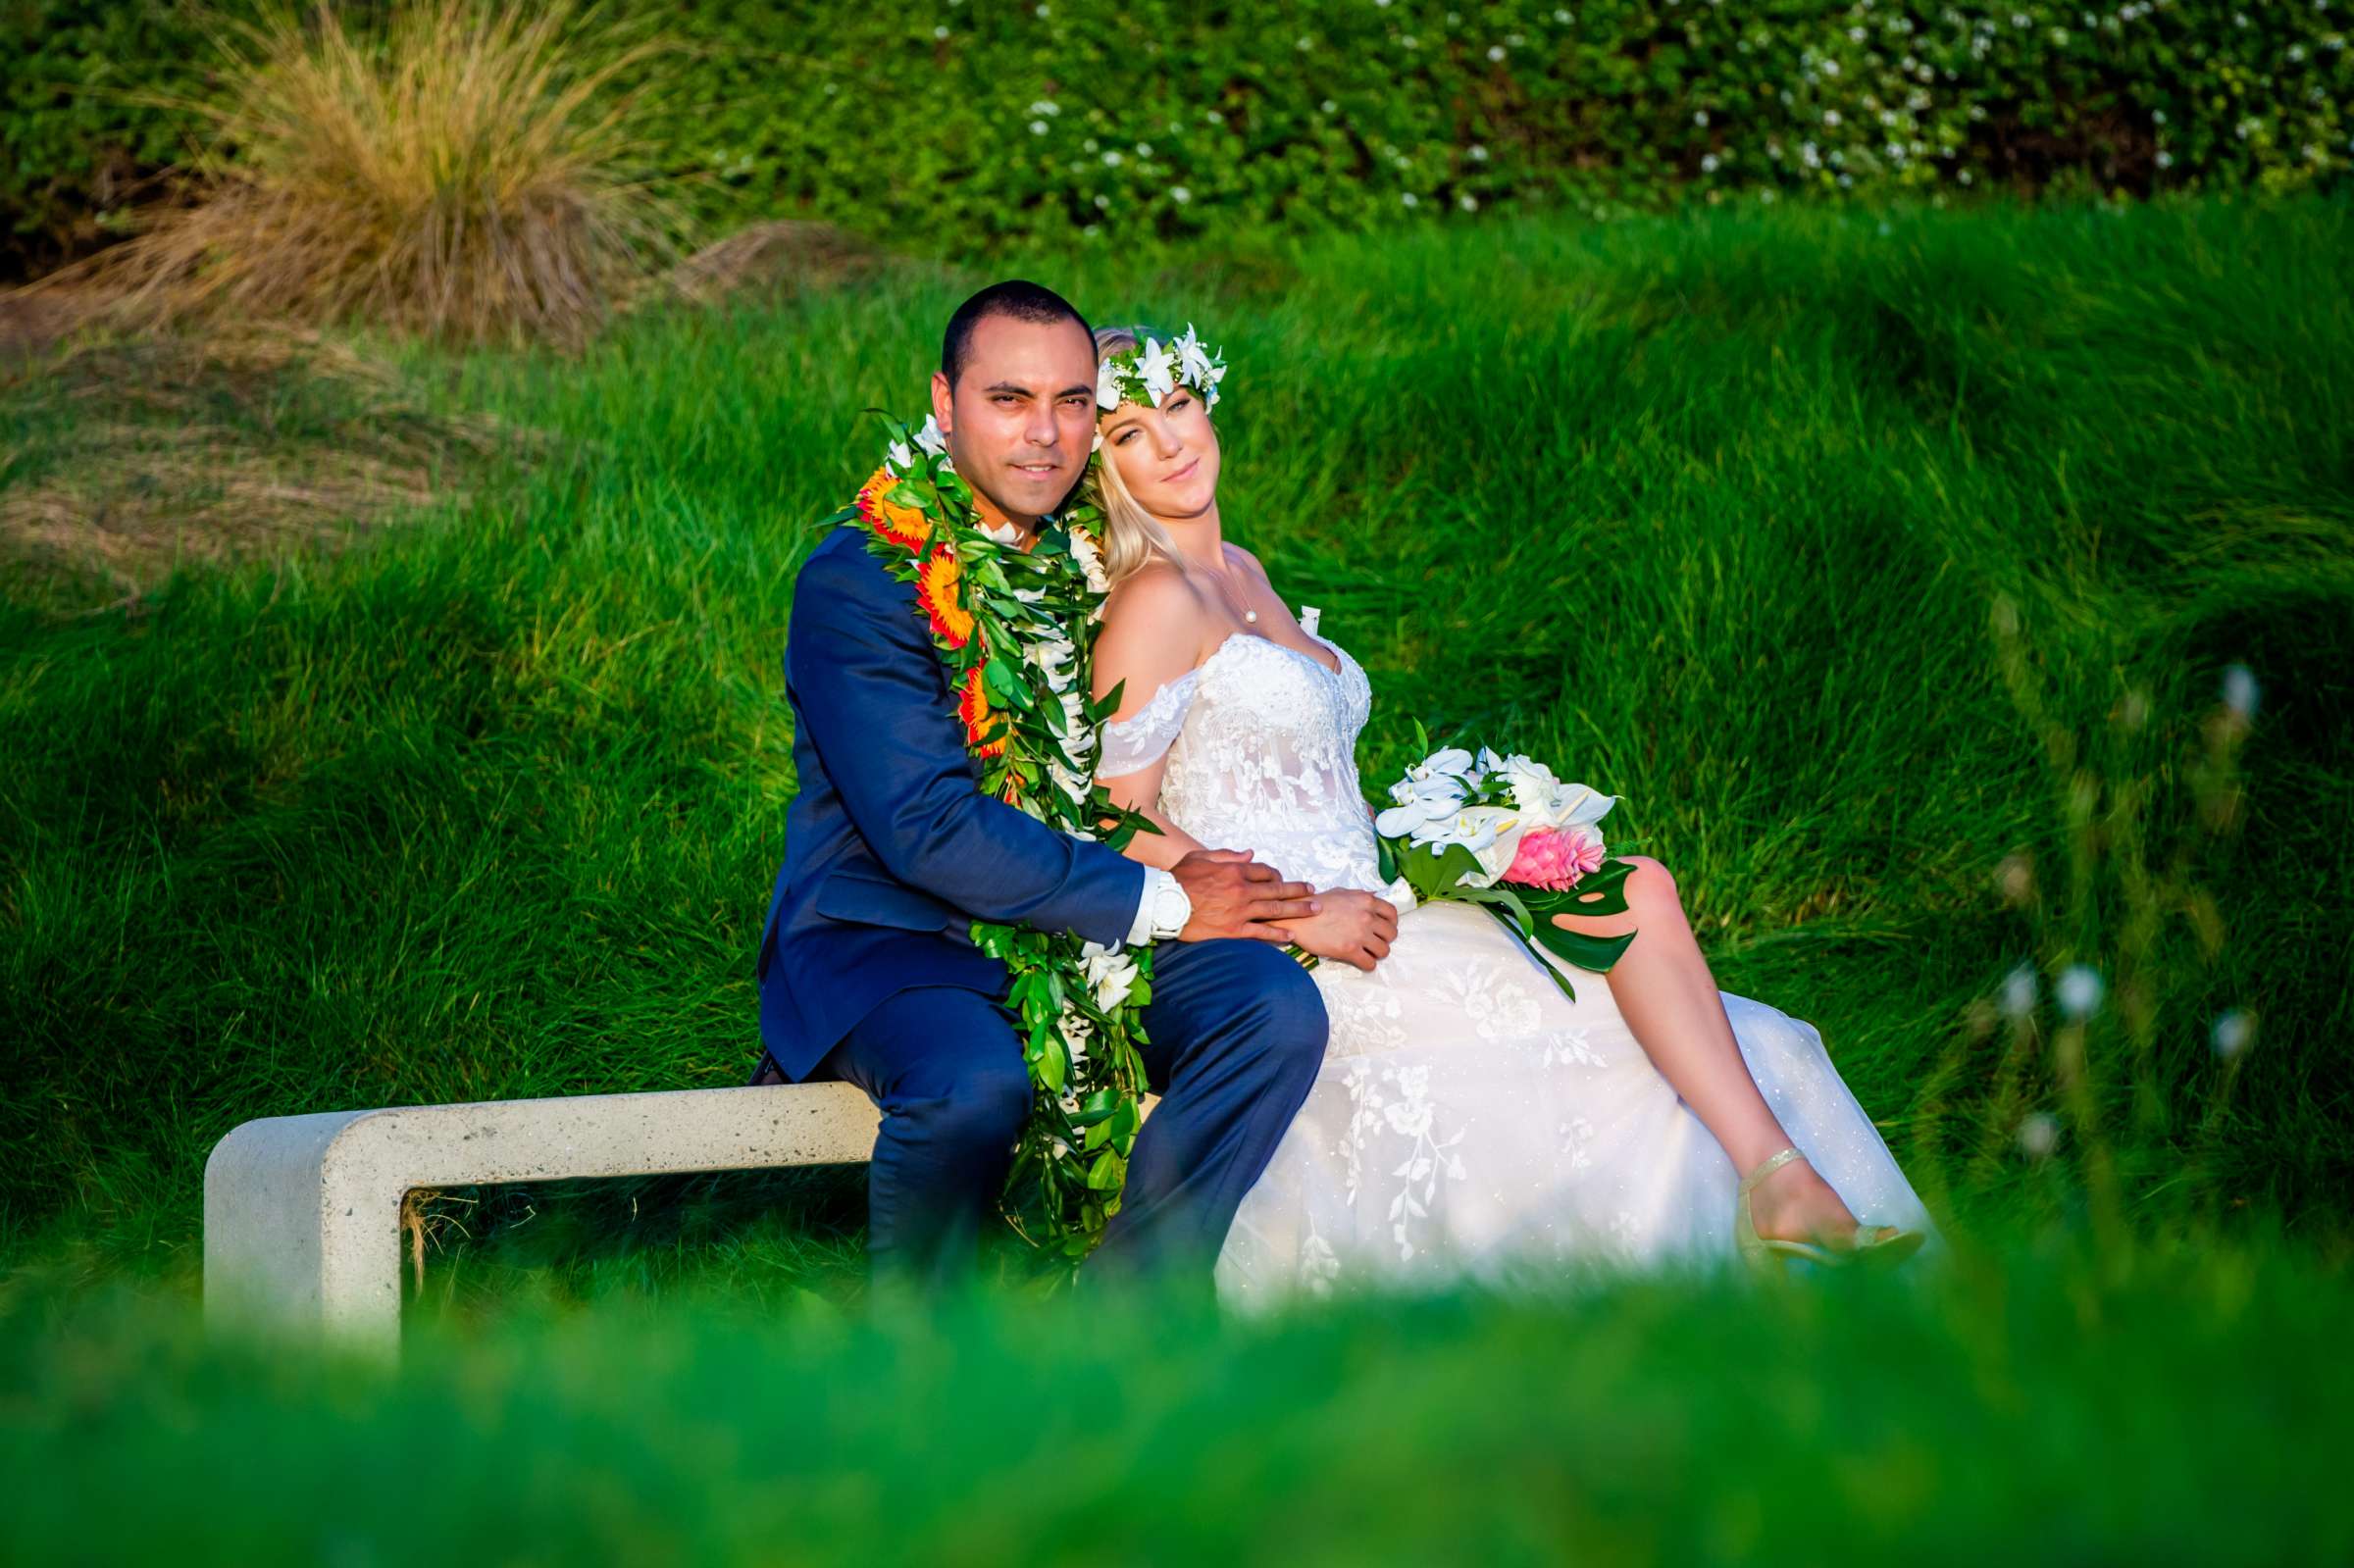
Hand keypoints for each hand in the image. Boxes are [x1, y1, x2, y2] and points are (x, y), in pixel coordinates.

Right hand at [1170, 849, 1321, 943]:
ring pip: (1275, 909)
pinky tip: (1290, 936)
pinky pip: (1261, 932)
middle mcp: (1242, 890)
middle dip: (1298, 891)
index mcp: (1234, 870)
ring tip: (1314, 910)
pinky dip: (1277, 934)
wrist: (1163, 905)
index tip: (1284, 879)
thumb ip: (1227, 855)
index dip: (1276, 874)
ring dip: (1297, 909)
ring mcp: (1240, 911)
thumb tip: (1250, 853)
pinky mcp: (1234, 931)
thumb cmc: (1178, 879)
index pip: (1264, 871)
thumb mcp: (1200, 857)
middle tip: (1314, 893)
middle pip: (1277, 889)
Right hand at [1280, 888, 1398, 972]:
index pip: (1392, 914)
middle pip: (1391, 934)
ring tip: (1367, 952)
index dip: (1391, 923)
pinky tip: (1360, 961)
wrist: (1297, 917)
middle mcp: (1367, 917)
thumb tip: (1375, 897)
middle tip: (1374, 941)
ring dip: (1377, 953)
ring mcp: (1359, 934)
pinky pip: (1370, 963)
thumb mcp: (1342, 892)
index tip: (1385, 928)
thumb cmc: (1316, 904)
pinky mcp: (1350, 950)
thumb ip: (1360, 896)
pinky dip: (1367, 964)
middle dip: (1384, 939)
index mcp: (1366, 901)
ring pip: (1384, 950)